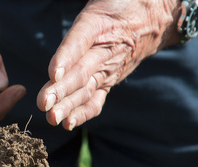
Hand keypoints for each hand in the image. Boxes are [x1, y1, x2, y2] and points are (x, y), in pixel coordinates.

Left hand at [37, 0, 181, 129]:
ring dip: (68, 105)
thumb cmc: (120, 3)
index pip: (79, 42)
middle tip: (43, 103)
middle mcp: (105, 50)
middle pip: (81, 72)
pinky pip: (96, 99)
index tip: (52, 75)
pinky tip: (69, 124)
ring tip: (52, 118)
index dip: (66, 59)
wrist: (155, 16)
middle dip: (61, 90)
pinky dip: (84, 112)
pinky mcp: (109, 81)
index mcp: (99, 24)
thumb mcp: (101, 0)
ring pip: (86, 89)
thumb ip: (82, 17)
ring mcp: (108, 69)